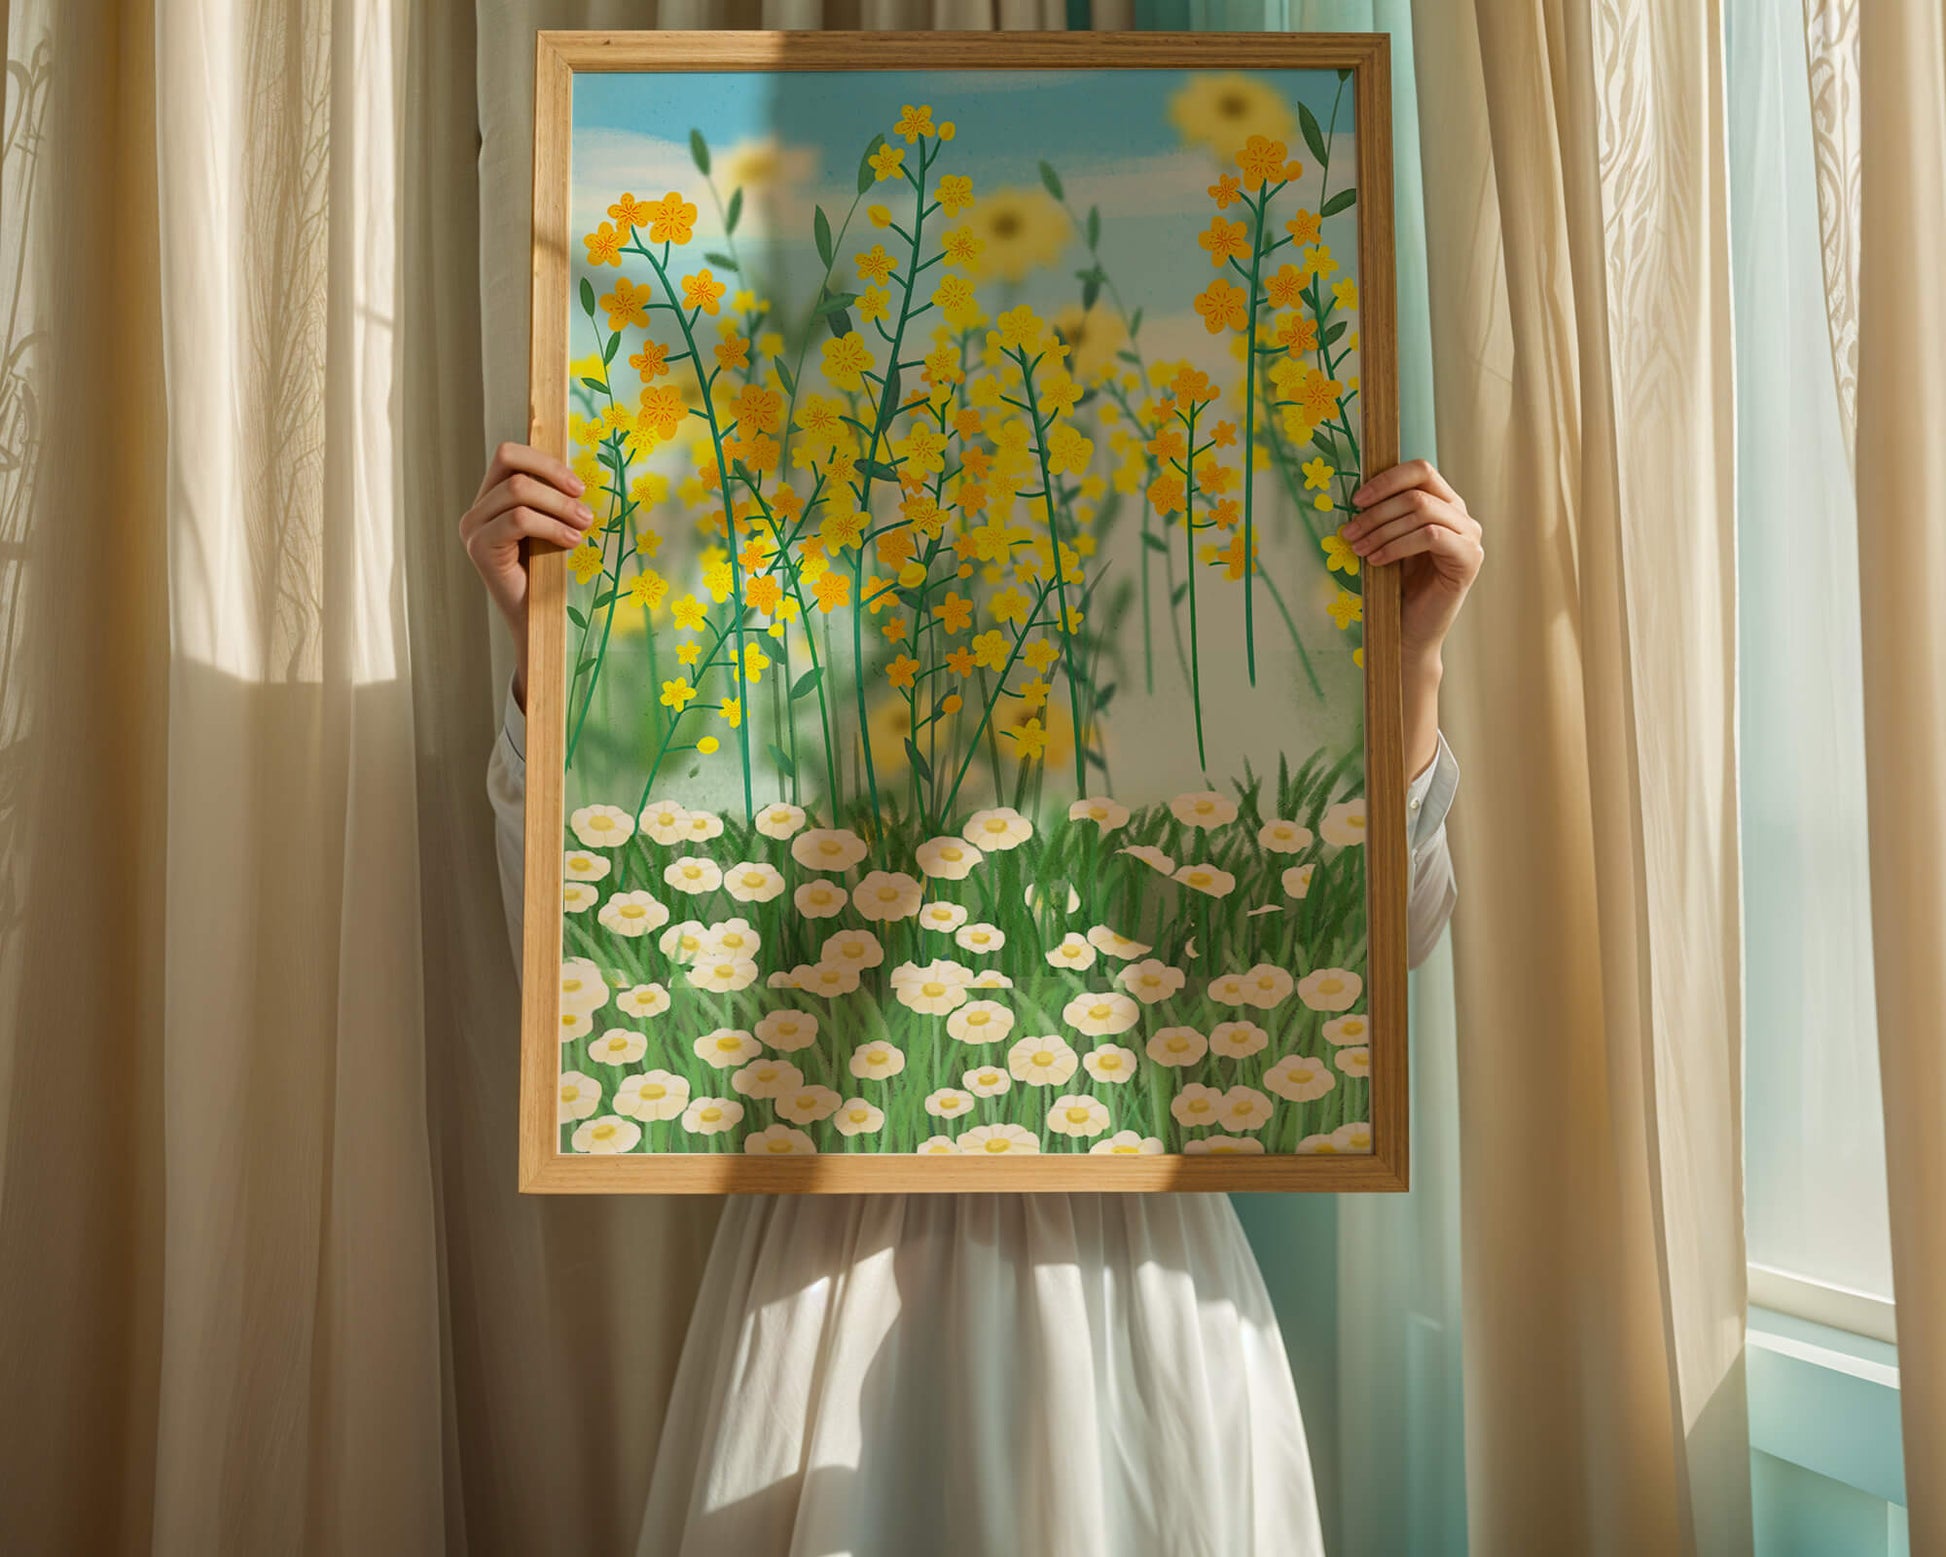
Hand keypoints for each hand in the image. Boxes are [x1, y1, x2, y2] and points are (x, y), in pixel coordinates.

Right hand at [459, 441, 592, 708]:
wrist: (536, 622)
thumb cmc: (548, 574)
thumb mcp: (551, 528)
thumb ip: (552, 500)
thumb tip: (577, 477)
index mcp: (491, 499)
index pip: (509, 455)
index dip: (545, 462)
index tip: (578, 485)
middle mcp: (476, 510)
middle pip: (512, 466)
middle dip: (555, 481)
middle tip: (585, 509)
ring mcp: (474, 528)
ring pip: (518, 492)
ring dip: (559, 506)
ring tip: (584, 526)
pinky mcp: (480, 547)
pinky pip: (519, 519)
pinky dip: (552, 526)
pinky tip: (572, 542)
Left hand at [1343, 460, 1483, 778]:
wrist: (1407, 632)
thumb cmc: (1394, 587)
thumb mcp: (1386, 542)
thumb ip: (1383, 514)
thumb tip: (1356, 492)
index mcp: (1443, 504)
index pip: (1420, 470)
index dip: (1385, 480)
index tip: (1355, 500)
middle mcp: (1461, 516)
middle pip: (1417, 490)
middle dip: (1376, 511)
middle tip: (1348, 532)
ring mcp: (1469, 537)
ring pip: (1421, 511)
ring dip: (1381, 529)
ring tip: (1358, 548)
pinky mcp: (1468, 559)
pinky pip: (1430, 536)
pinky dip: (1398, 545)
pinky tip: (1377, 560)